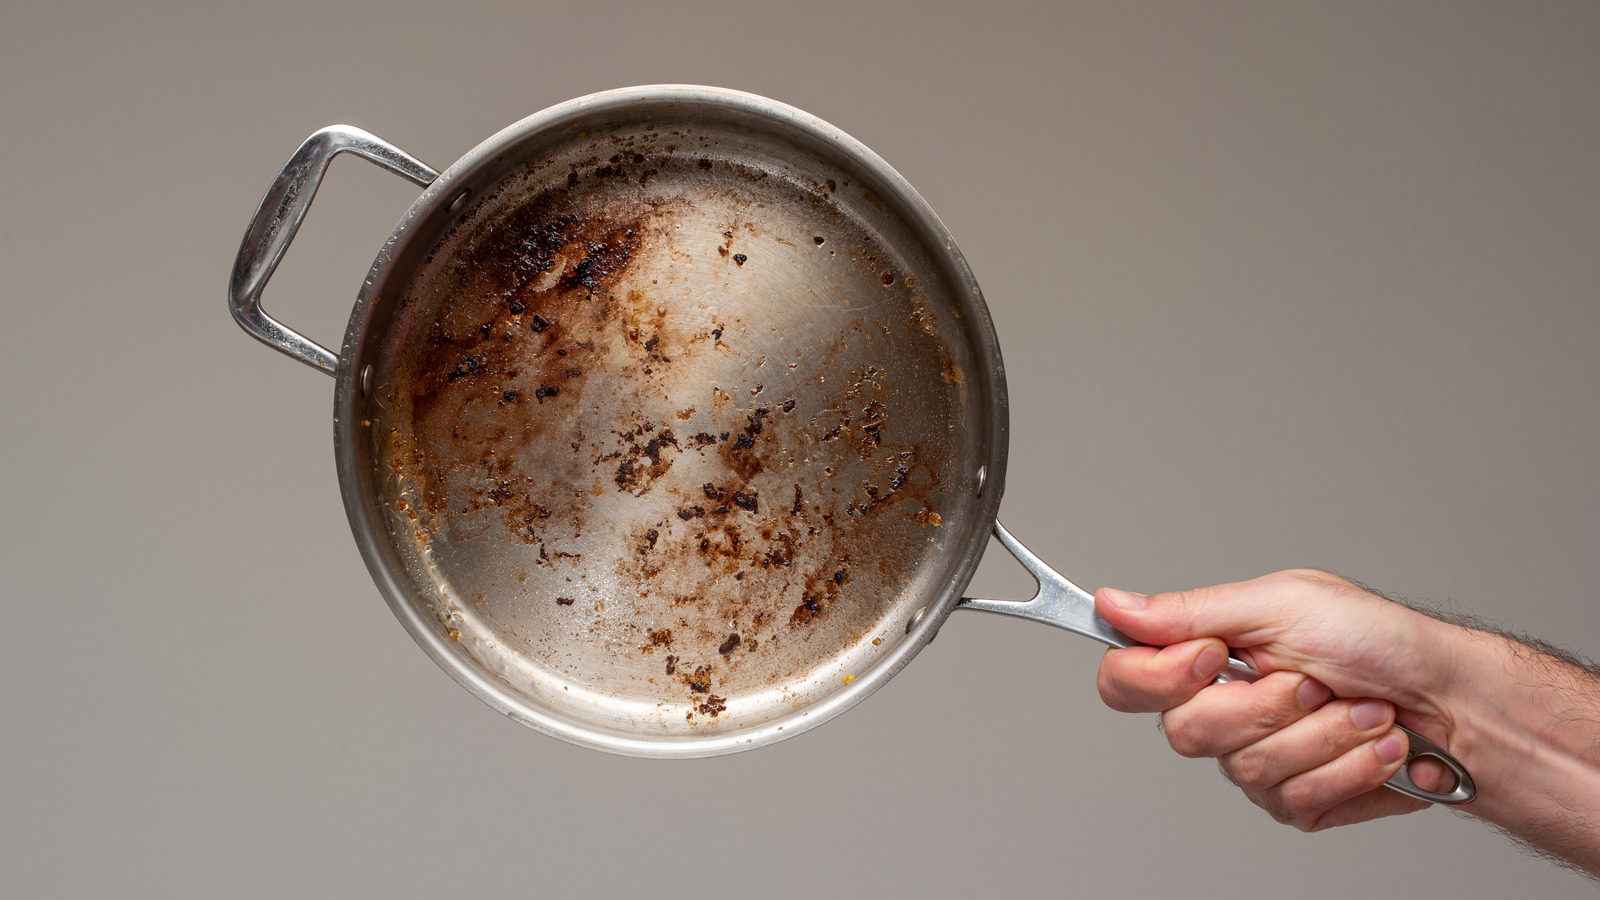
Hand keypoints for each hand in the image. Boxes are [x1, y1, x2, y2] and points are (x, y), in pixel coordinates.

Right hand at [1094, 569, 1456, 830]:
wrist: (1454, 700)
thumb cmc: (1379, 640)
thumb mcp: (1282, 602)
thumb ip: (1189, 610)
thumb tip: (1113, 604)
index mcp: (1205, 656)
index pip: (1124, 680)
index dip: (1157, 676)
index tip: (1215, 655)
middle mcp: (1220, 713)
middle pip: (1185, 733)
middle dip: (1268, 706)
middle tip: (1315, 681)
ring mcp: (1255, 763)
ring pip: (1250, 769)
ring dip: (1325, 735)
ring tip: (1365, 710)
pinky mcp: (1297, 804)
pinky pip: (1296, 800)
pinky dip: (1350, 767)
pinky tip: (1377, 745)